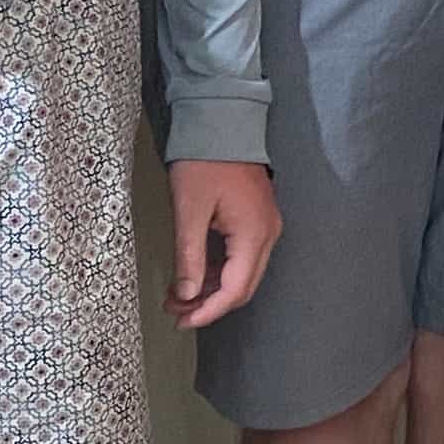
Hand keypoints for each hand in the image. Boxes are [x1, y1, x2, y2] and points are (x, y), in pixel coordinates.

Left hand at [166, 161, 280, 326]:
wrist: (222, 122)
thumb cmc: (204, 163)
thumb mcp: (189, 210)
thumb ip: (189, 257)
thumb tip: (186, 296)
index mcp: (253, 235)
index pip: (235, 290)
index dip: (209, 312)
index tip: (181, 321)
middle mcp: (267, 234)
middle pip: (243, 286)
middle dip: (209, 304)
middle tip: (175, 311)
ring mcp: (266, 226)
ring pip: (243, 273)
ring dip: (213, 289)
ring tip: (178, 295)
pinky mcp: (257, 219)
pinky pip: (242, 257)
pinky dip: (220, 271)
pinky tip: (195, 273)